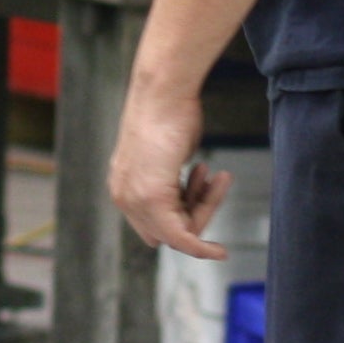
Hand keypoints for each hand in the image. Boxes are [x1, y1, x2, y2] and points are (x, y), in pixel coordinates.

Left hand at [107, 77, 232, 260]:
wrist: (164, 91)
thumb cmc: (171, 114)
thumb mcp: (169, 154)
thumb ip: (169, 180)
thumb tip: (182, 197)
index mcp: (123, 186)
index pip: (154, 223)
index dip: (185, 215)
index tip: (208, 201)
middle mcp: (124, 196)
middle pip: (167, 231)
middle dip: (197, 212)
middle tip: (216, 179)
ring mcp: (134, 198)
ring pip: (178, 231)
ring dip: (206, 208)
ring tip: (216, 175)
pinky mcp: (149, 198)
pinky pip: (179, 237)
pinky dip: (201, 248)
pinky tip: (220, 251)